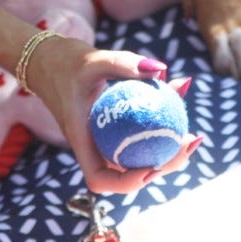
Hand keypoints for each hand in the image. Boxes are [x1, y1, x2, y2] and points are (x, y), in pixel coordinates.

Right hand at [26, 36, 202, 195]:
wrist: (49, 60)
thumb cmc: (66, 62)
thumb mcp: (93, 59)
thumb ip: (124, 63)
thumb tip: (161, 69)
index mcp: (81, 141)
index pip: (100, 179)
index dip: (127, 182)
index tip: (151, 167)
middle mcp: (94, 147)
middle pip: (128, 173)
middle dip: (162, 166)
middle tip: (189, 141)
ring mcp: (104, 140)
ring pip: (137, 156)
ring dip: (166, 149)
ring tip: (192, 134)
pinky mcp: (113, 129)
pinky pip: (138, 136)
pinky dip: (159, 125)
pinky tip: (178, 99)